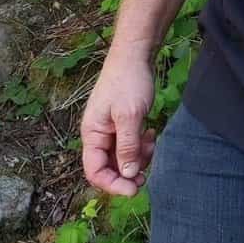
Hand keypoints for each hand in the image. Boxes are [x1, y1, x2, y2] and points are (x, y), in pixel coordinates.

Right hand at [81, 54, 156, 196]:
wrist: (135, 53)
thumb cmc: (129, 81)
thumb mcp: (129, 116)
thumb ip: (127, 147)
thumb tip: (127, 176)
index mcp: (92, 133)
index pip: (94, 171)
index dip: (112, 185)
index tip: (134, 189)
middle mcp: (98, 133)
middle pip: (109, 166)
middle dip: (128, 171)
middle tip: (148, 171)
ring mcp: (110, 127)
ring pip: (122, 156)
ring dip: (138, 157)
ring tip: (151, 143)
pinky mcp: (123, 122)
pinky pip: (130, 143)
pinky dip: (141, 144)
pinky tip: (151, 133)